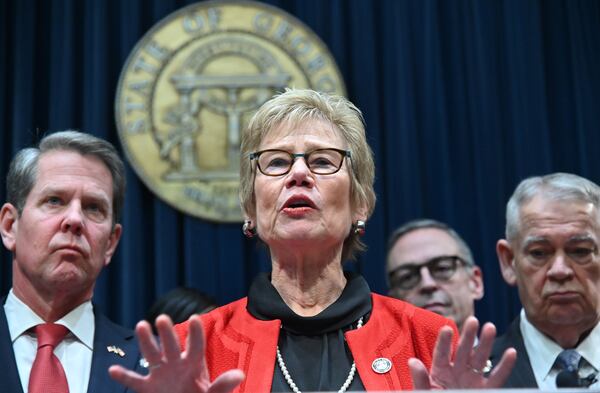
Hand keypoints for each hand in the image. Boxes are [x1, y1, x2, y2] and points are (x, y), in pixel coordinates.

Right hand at [109, 314, 244, 392]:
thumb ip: (222, 386)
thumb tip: (239, 374)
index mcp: (194, 364)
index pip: (195, 346)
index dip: (195, 333)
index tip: (195, 319)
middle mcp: (176, 364)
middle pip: (171, 346)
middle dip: (166, 333)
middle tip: (161, 318)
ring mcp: (161, 375)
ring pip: (151, 355)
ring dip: (146, 342)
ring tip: (141, 325)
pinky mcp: (149, 388)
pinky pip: (135, 382)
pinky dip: (124, 376)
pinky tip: (113, 369)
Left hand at [409, 316, 516, 388]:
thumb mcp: (425, 392)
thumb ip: (420, 379)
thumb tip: (412, 362)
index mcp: (440, 372)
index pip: (442, 353)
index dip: (444, 341)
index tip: (447, 328)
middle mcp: (457, 372)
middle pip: (463, 351)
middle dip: (468, 336)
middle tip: (473, 320)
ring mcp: (472, 380)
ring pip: (480, 359)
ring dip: (486, 344)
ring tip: (490, 327)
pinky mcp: (486, 390)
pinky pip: (497, 378)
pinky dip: (505, 366)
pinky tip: (511, 352)